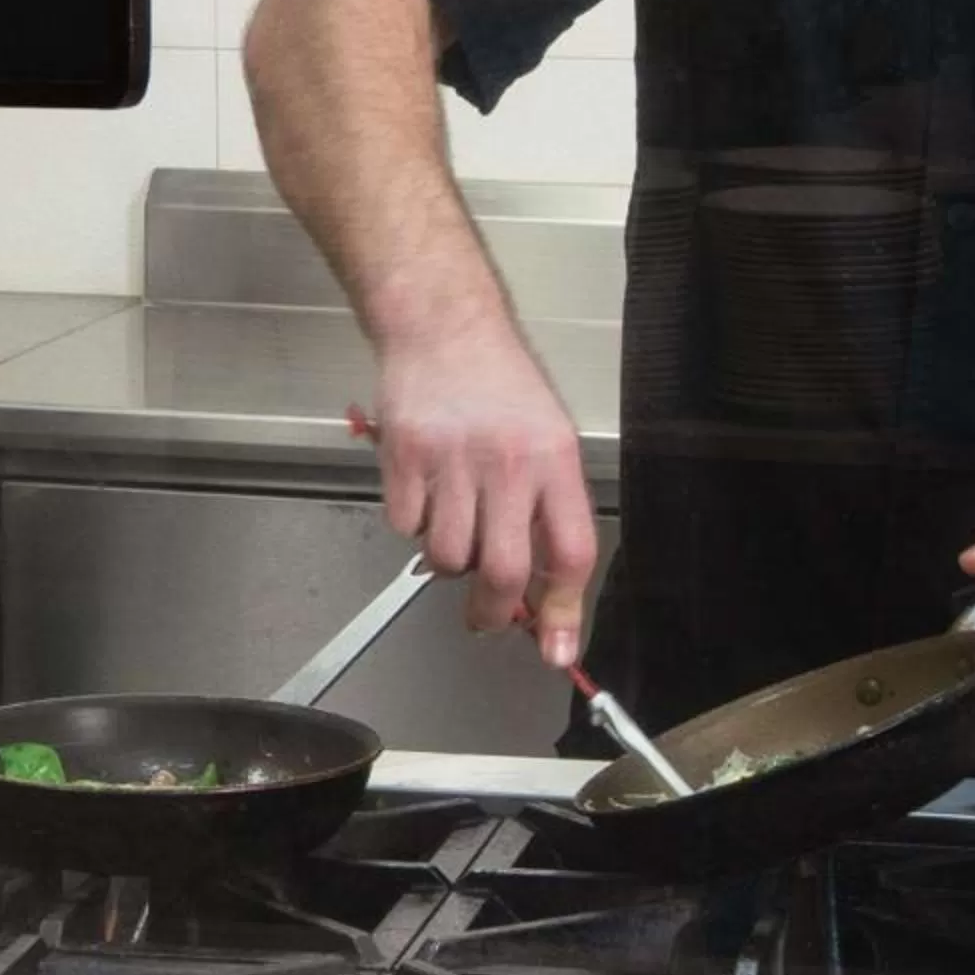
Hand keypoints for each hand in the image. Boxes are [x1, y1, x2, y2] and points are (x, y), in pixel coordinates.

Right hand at [369, 319, 598, 667]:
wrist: (443, 325)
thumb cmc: (500, 382)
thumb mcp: (547, 436)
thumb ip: (548, 509)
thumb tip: (544, 589)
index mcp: (554, 460)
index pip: (570, 552)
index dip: (566, 611)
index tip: (559, 649)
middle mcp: (507, 463)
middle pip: (504, 571)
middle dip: (496, 612)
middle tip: (489, 617)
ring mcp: (452, 461)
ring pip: (448, 558)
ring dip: (450, 563)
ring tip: (455, 527)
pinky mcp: (404, 458)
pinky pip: (407, 526)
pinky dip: (414, 525)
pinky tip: (425, 491)